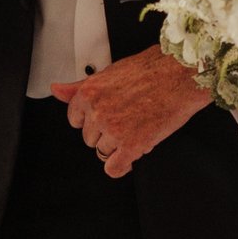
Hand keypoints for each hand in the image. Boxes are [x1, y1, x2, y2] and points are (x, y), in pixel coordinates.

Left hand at [49, 50, 208, 178]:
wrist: (180, 75)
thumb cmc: (152, 70)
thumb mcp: (109, 72)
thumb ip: (79, 87)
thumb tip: (57, 91)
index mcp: (90, 93)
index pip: (76, 120)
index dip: (93, 120)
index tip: (107, 116)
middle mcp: (98, 112)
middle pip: (90, 138)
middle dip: (106, 133)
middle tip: (127, 120)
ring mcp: (114, 130)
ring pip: (102, 152)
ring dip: (118, 146)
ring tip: (135, 129)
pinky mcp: (132, 145)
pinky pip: (114, 168)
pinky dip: (122, 166)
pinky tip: (131, 155)